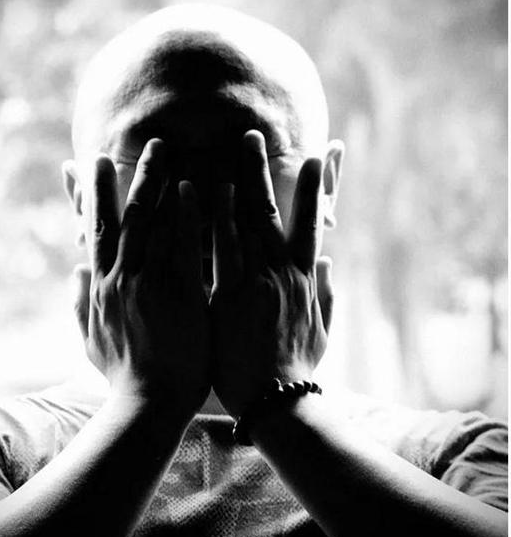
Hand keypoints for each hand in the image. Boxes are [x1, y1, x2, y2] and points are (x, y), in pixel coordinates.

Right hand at [74, 139, 209, 416]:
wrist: (150, 406)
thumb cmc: (123, 375)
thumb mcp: (89, 339)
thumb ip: (79, 302)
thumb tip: (74, 271)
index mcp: (101, 286)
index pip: (94, 229)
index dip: (91, 194)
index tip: (91, 163)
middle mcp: (121, 277)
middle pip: (123, 215)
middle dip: (129, 176)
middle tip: (140, 143)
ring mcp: (150, 284)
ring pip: (151, 222)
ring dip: (156, 181)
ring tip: (165, 148)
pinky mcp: (181, 295)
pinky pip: (182, 247)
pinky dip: (185, 214)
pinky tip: (191, 186)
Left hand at [210, 130, 333, 417]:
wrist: (274, 401)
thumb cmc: (296, 368)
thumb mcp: (321, 329)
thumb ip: (326, 292)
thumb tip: (331, 261)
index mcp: (305, 279)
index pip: (311, 224)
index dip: (313, 188)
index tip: (315, 157)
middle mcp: (281, 272)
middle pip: (272, 211)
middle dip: (263, 169)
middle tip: (253, 135)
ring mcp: (255, 281)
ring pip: (246, 221)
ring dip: (239, 180)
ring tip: (231, 149)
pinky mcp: (228, 295)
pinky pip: (220, 249)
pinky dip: (215, 217)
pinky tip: (204, 190)